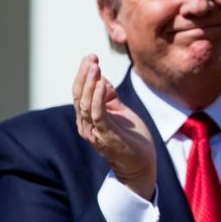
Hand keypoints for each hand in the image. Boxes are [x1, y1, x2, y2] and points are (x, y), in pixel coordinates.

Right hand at [72, 54, 156, 199]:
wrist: (141, 164)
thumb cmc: (131, 139)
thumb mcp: (121, 112)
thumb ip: (110, 97)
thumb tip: (102, 77)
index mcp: (88, 118)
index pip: (80, 92)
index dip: (83, 74)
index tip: (90, 57)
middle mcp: (86, 125)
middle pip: (79, 96)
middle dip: (84, 75)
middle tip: (90, 58)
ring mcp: (94, 132)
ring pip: (86, 104)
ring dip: (90, 84)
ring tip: (95, 67)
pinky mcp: (106, 137)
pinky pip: (98, 115)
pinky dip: (99, 99)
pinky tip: (103, 84)